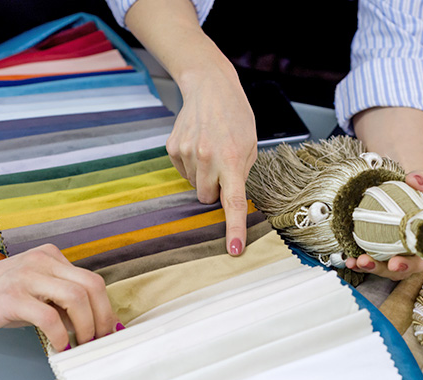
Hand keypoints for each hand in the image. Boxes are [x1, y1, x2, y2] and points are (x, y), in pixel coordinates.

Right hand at [0, 244, 118, 350]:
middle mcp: (43, 262)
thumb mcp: (37, 293)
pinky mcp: (13, 297)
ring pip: (76, 298)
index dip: (105, 308)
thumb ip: (62, 303)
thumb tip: (92, 325)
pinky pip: (49, 317)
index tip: (108, 330)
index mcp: (52, 258)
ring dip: (85, 326)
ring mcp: (28, 277)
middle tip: (99, 340)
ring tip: (80, 344)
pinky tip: (59, 347)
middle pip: (92, 286)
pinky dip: (60, 335)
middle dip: (102, 317)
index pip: (92, 281)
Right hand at [166, 70, 256, 255]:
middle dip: (214, 189)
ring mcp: (187, 153)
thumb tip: (230, 202)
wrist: (210, 87)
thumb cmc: (235, 117)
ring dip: (203, 174)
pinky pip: (182, 171)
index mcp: (233, 160)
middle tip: (222, 166)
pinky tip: (197, 144)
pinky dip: (190, 164)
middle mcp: (207, 158)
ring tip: (210, 149)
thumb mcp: (250, 145)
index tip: (233, 249)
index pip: (233, 202)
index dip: (233, 228)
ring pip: (194, 185)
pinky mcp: (172, 148)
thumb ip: (241, 175)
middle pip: (206, 198)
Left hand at [345, 170, 422, 280]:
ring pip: (389, 268)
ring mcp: (403, 254)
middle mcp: (421, 253)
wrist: (414, 192)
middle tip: (369, 262)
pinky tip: (350, 260)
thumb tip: (413, 180)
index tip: (396, 263)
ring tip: (357, 262)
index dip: (412, 264)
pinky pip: (375, 260)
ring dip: (372, 267)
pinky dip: (361, 263)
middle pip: (405, 268)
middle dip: (386, 269)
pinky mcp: (387, 252)